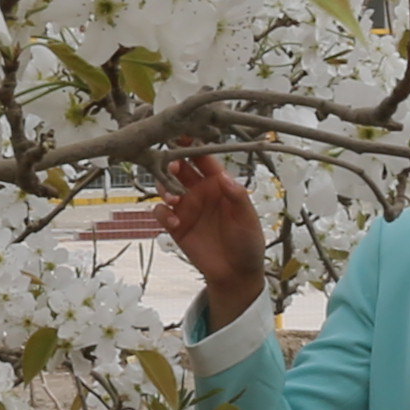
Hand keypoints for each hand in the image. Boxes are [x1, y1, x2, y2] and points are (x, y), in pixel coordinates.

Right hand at [77, 152, 270, 323]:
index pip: (204, 159)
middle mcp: (200, 191)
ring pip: (166, 186)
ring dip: (165, 187)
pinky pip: (162, 213)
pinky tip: (174, 223)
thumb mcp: (247, 219)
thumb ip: (237, 197)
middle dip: (172, 163)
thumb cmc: (248, 243)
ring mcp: (187, 207)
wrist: (236, 274)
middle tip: (171, 167)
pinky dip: (163, 214)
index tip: (183, 135)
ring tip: (174, 199)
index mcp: (219, 184)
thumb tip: (223, 176)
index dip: (194, 145)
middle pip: (180, 168)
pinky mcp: (176, 226)